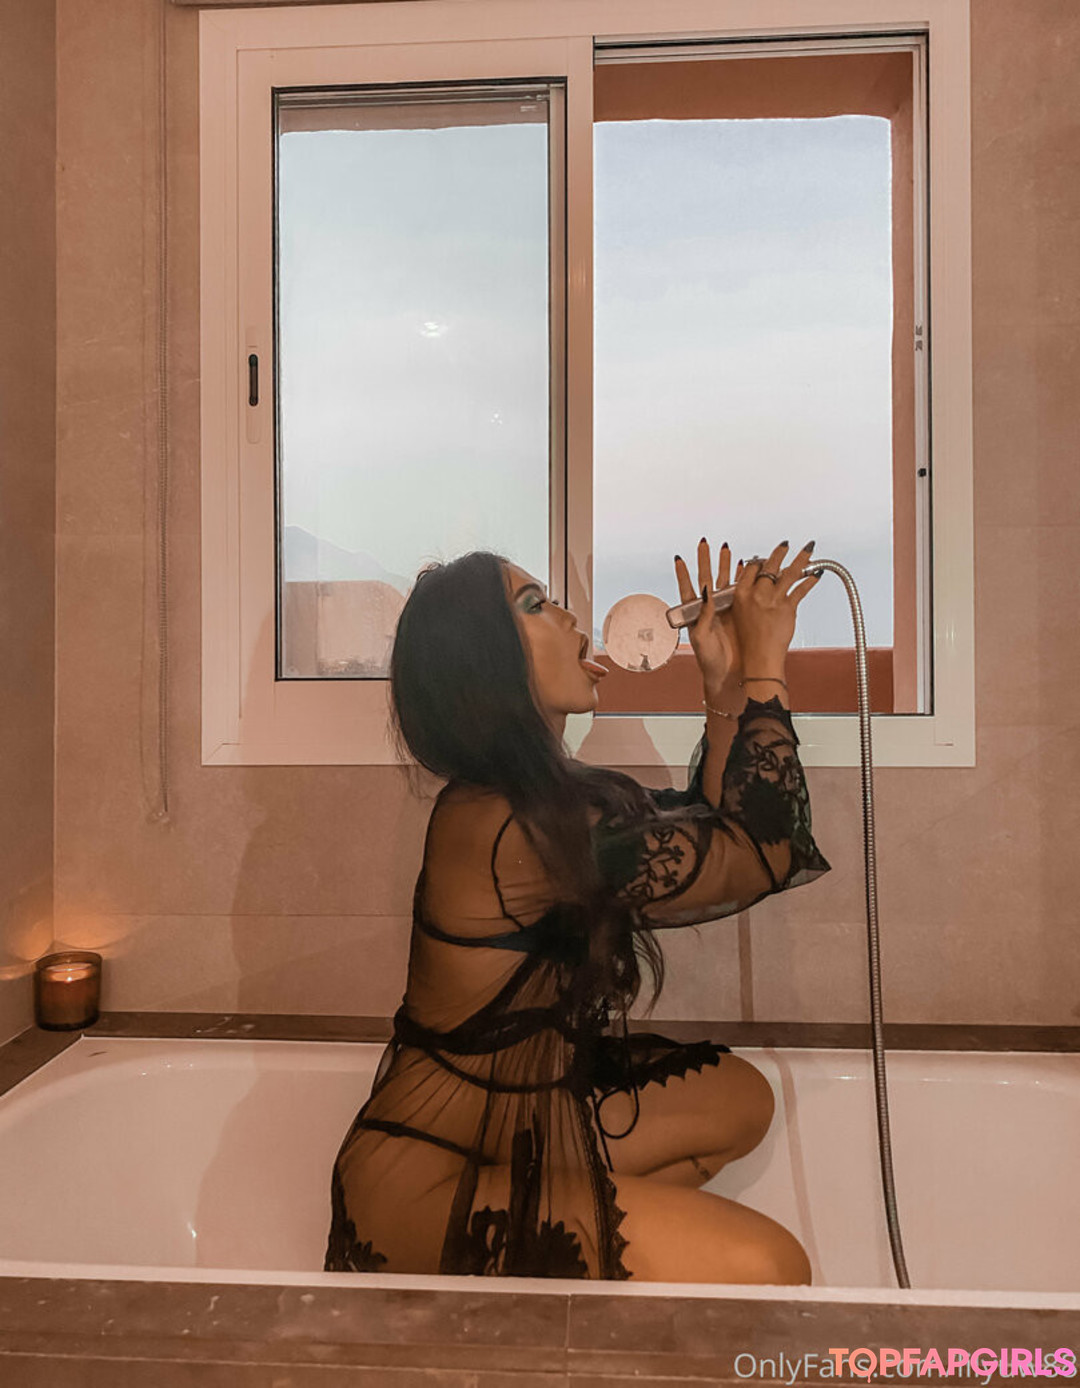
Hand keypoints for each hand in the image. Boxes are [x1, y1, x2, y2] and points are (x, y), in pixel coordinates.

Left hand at [674, 538, 743, 689]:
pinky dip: (744, 579)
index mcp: (696, 614)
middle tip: (705, 543)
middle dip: (706, 560)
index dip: (683, 574)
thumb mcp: (702, 637)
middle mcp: (710, 609)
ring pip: (724, 582)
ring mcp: (725, 610)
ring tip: (726, 548)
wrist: (727, 675)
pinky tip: (745, 566)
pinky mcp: (740, 614)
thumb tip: (704, 591)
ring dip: (725, 565)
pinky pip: (743, 592)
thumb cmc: (709, 661)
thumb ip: (704, 615)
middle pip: (707, 578)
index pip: (687, 588)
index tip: (679, 558)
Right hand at [732, 540, 820, 665]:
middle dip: (779, 552)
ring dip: (801, 559)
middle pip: (769, 566)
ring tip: (808, 549)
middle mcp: (756, 594)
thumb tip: (754, 586)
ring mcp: (773, 600)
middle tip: (785, 544)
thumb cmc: (747, 643)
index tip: (764, 558)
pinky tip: (816, 574)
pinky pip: (801, 589)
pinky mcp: (787, 608)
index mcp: (740, 594)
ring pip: (789, 573)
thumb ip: (746, 598)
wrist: (758, 660)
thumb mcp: (737, 615)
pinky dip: (810, 580)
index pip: (750, 568)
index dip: (759, 561)